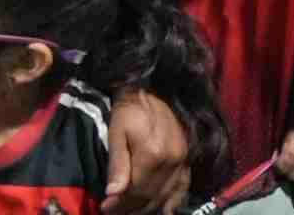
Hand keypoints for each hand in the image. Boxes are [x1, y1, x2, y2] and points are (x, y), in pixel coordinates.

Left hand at [106, 89, 190, 213]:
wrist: (151, 90)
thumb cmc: (128, 109)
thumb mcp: (116, 132)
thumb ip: (117, 163)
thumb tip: (113, 193)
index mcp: (152, 155)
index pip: (136, 190)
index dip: (120, 204)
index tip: (105, 209)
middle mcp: (172, 162)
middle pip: (151, 196)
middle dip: (131, 208)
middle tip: (114, 212)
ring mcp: (183, 162)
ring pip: (166, 195)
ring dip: (149, 209)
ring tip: (132, 213)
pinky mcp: (188, 159)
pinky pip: (183, 187)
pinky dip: (174, 202)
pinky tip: (166, 211)